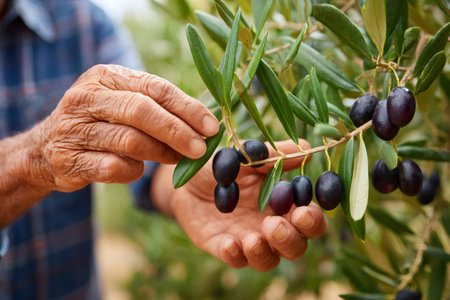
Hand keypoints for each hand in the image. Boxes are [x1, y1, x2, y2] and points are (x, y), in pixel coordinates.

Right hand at [33, 64, 218, 192]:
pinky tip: (138, 169)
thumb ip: (157, 106)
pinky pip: (114, 168)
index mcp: (104, 77)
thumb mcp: (121, 102)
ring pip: (130, 140)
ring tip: (176, 158)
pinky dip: (134, 171)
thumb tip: (204, 124)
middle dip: (177, 131)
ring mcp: (74, 130)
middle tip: (201, 149)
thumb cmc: (98, 123)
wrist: (45, 150)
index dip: (187, 108)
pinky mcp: (70, 160)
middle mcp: (86, 98)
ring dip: (161, 152)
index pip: (155, 88)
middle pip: (141, 111)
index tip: (212, 126)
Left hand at [159, 140, 326, 270]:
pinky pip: (236, 260)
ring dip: (264, 253)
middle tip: (273, 225)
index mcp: (283, 203)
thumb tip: (305, 147)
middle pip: (296, 246)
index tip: (301, 211)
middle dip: (290, 240)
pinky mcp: (225, 247)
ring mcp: (249, 240)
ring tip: (252, 239)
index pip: (311, 219)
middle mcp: (271, 226)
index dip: (312, 220)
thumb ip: (273, 155)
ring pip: (269, 260)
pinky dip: (235, 255)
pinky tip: (228, 243)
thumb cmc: (223, 165)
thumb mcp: (246, 156)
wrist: (188, 178)